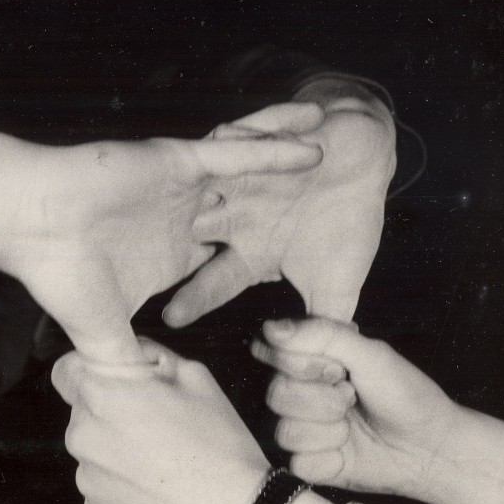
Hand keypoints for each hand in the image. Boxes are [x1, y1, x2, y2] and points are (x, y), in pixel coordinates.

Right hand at [12, 136, 321, 364]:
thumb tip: (142, 409)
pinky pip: (238, 153)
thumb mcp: (102, 335)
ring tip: (343, 159)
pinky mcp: (179, 161)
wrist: (28, 220)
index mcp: (170, 257)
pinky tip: (315, 144)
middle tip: (335, 212)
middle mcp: (182, 221)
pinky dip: (275, 149)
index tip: (291, 291)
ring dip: (293, 170)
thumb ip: (127, 366)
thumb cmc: (59, 274)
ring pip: (251, 178)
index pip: (222, 270)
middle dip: (287, 212)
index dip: (255, 276)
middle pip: (248, 216)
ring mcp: (183, 189)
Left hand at [52, 339, 270, 503]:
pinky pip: (102, 486)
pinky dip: (122, 485)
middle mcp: (82, 436)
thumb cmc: (218, 446)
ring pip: (93, 451)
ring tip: (161, 461)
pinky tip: (157, 488)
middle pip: (83, 413)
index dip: (89, 371)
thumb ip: (151, 355)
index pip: (65, 371)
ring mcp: (86, 478)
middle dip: (110, 412)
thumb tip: (132, 352)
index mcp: (101, 395)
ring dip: (116, 450)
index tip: (113, 380)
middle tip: (155, 423)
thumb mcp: (195, 377)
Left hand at [162, 87, 395, 326]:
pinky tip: (225, 136)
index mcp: (248, 251)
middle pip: (194, 231)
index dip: (194, 298)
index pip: (213, 280)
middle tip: (140, 254)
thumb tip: (314, 368)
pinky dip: (240, 135)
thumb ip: (323, 325)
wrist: (363, 161)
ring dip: (193, 189)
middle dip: (169, 241)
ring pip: (208, 183)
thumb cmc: (345, 224)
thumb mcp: (337, 284)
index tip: (170, 319)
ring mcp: (244, 179)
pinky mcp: (261, 142)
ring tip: (167, 196)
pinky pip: (246, 136)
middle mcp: (236, 216)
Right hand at [251, 317, 503, 503]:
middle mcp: (296, 391)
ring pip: (285, 431)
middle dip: (323, 399)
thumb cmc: (405, 393)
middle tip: (352, 395)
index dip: (301, 362)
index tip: (338, 366)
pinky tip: (348, 452)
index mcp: (306, 358)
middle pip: (276, 393)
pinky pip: (299, 462)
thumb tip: (270, 328)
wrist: (430, 446)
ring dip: (330, 430)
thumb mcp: (371, 354)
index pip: (268, 351)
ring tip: (353, 425)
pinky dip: (331, 459)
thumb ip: (322, 335)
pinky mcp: (307, 464)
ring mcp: (299, 428)